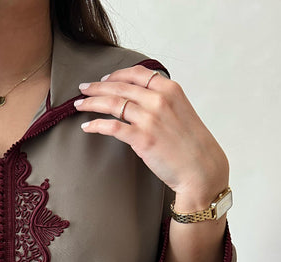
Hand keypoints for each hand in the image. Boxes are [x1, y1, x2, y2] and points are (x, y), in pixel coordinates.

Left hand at [74, 64, 228, 205]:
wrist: (201, 169)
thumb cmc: (191, 145)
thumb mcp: (181, 112)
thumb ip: (163, 102)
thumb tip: (141, 100)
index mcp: (170, 89)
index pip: (136, 74)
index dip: (116, 75)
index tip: (103, 79)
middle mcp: (159, 99)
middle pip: (120, 86)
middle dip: (97, 87)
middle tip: (83, 89)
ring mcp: (150, 118)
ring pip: (113, 103)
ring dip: (92, 103)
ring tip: (79, 104)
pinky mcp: (142, 138)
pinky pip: (112, 127)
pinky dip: (96, 125)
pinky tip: (86, 127)